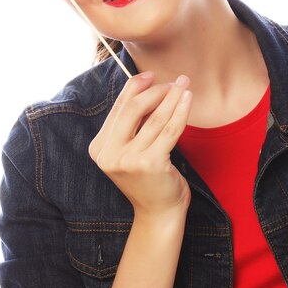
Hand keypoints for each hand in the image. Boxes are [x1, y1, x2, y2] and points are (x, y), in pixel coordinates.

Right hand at [89, 71, 191, 218]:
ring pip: (154, 118)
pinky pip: (169, 130)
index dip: (135, 87)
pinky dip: (180, 111)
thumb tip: (147, 85)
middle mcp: (109, 155)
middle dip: (155, 90)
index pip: (118, 109)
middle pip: (132, 110)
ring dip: (171, 97)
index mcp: (99, 148)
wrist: (159, 212)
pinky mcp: (150, 164)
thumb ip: (133, 124)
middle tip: (173, 81)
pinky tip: (188, 99)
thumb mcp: (132, 149)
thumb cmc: (148, 177)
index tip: (151, 74)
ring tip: (183, 84)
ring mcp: (128, 161)